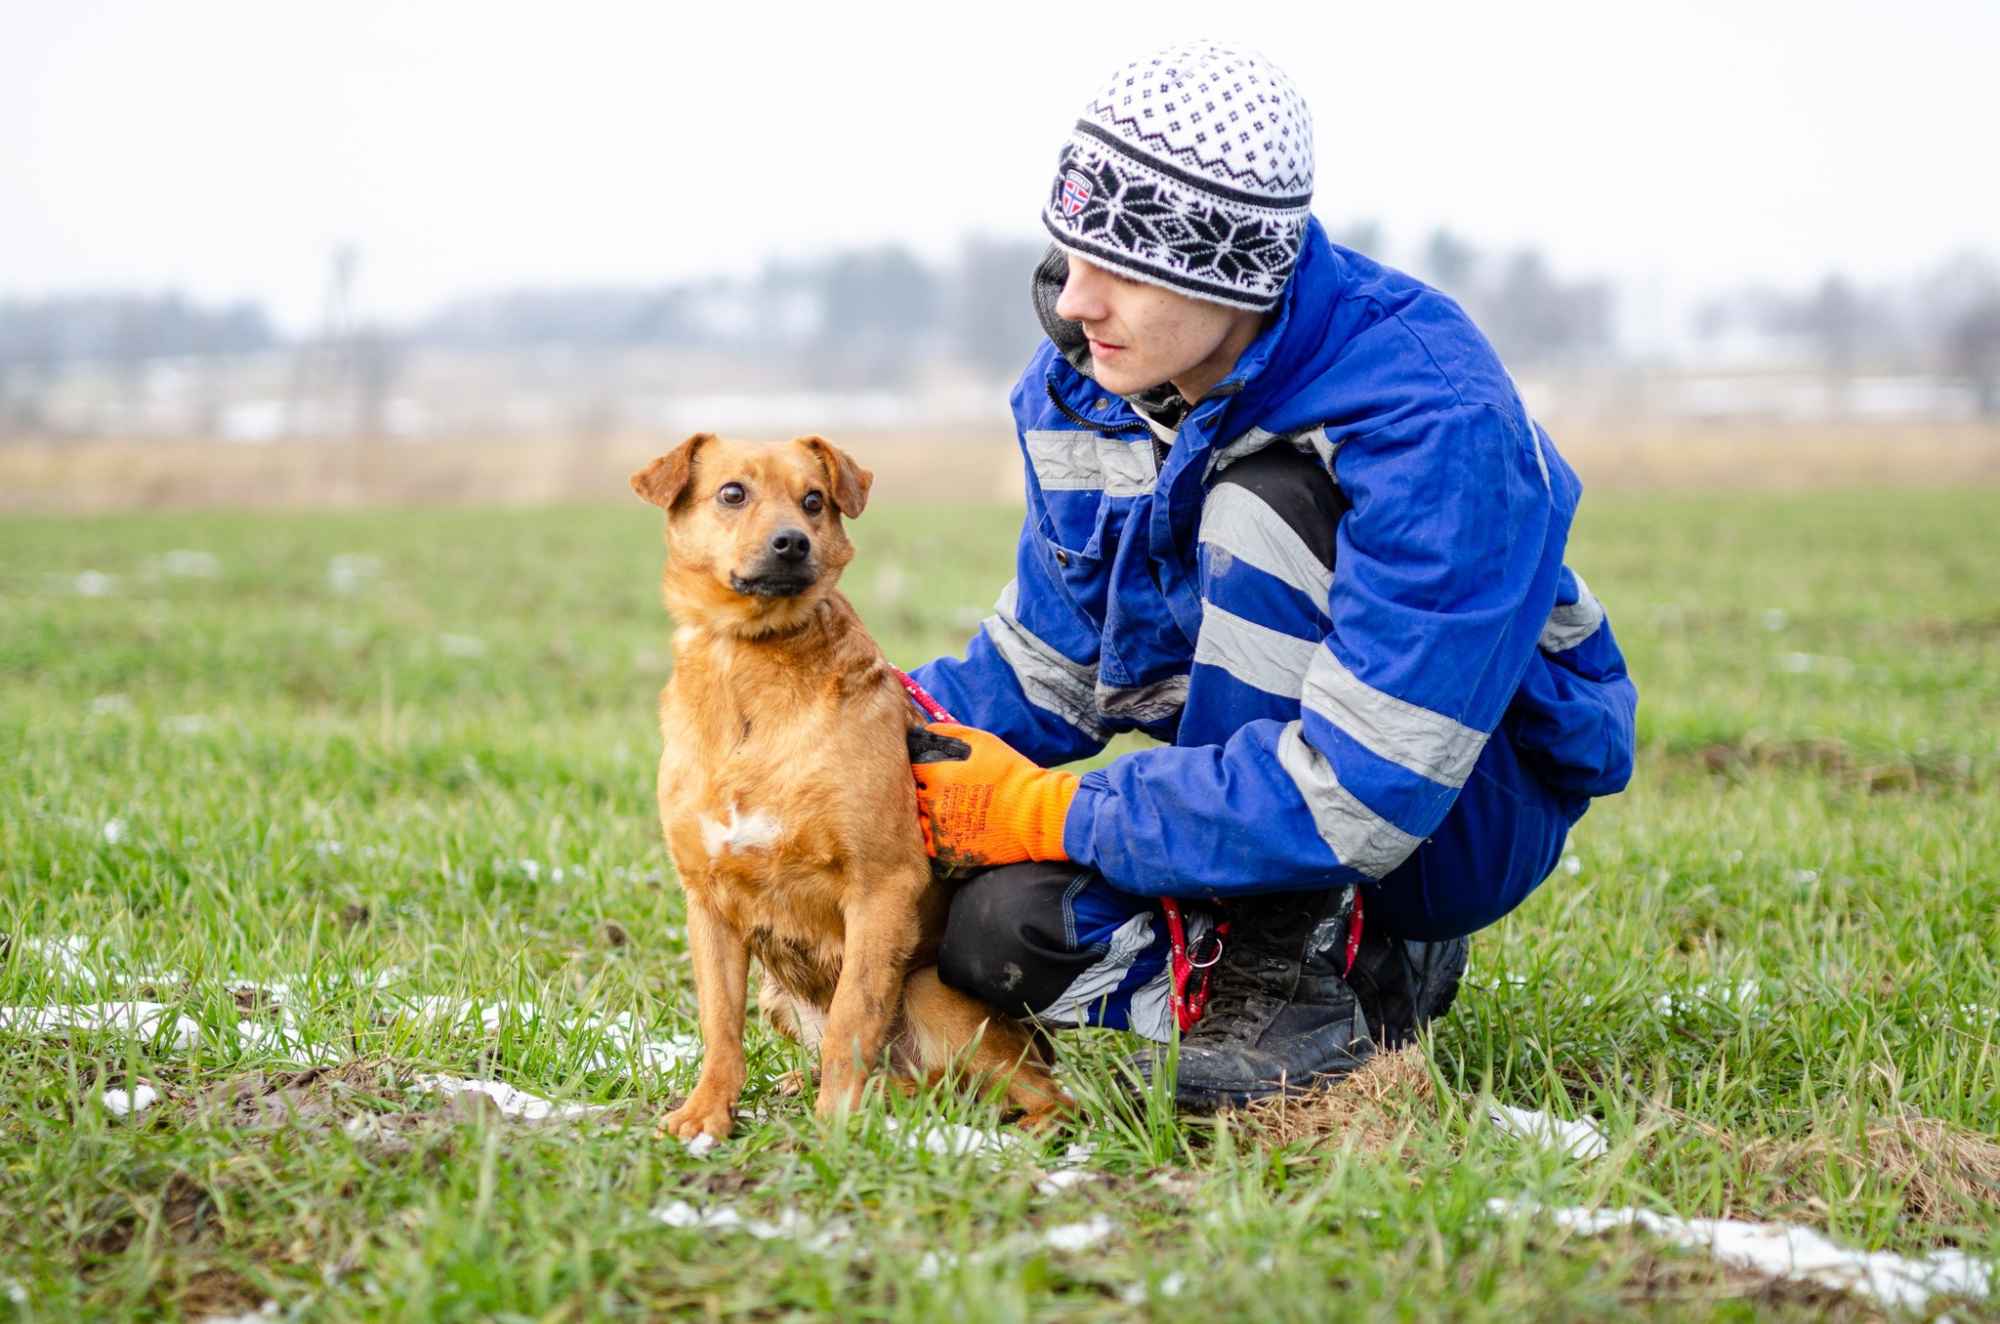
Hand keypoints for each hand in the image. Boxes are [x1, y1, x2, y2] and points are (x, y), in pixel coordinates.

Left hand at [908, 722, 1078, 867]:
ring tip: (944, 808)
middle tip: (940, 788)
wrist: (1035, 814)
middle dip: (922, 788)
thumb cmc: (1011, 773)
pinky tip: (945, 827)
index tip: (931, 767)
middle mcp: (932, 801)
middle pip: (910, 793)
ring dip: (924, 812)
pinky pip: (925, 843)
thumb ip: (948, 732)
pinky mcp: (947, 850)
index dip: (920, 765)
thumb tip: (924, 732)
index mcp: (937, 773)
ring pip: (915, 818)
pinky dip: (930, 835)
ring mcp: (938, 828)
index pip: (911, 766)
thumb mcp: (983, 741)